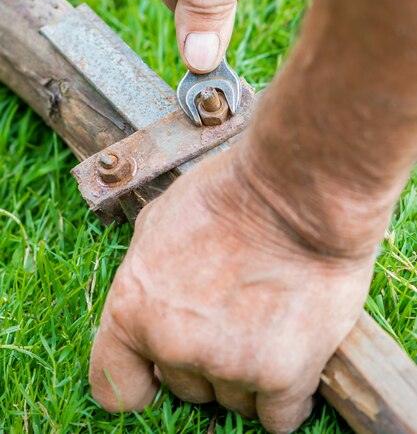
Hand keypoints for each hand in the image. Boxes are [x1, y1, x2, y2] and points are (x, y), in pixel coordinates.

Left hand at [89, 145, 374, 432]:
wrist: (298, 191)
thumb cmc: (232, 192)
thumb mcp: (160, 218)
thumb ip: (146, 272)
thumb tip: (149, 300)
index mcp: (134, 308)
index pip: (116, 386)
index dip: (141, 379)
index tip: (161, 368)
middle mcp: (173, 344)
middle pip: (185, 388)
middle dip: (205, 360)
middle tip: (234, 313)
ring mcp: (227, 364)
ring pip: (234, 402)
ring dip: (248, 374)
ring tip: (269, 318)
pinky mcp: (283, 374)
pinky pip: (279, 418)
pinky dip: (286, 395)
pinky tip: (294, 355)